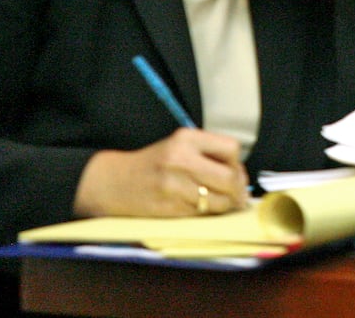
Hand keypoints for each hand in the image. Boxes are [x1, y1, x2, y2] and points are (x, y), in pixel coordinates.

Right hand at [73, 128, 249, 217]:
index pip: (231, 149)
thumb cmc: (153, 164)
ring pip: (218, 201)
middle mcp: (180, 159)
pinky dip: (207, 213)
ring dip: (226, 205)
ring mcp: (174, 185)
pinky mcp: (168, 207)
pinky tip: (200, 208)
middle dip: (238, 190)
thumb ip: (209, 154)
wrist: (113, 182)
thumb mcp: (179, 146)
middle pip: (230, 178)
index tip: (235, 172)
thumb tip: (241, 177)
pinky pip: (201, 214)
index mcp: (186, 139)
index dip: (237, 163)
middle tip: (238, 196)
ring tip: (221, 203)